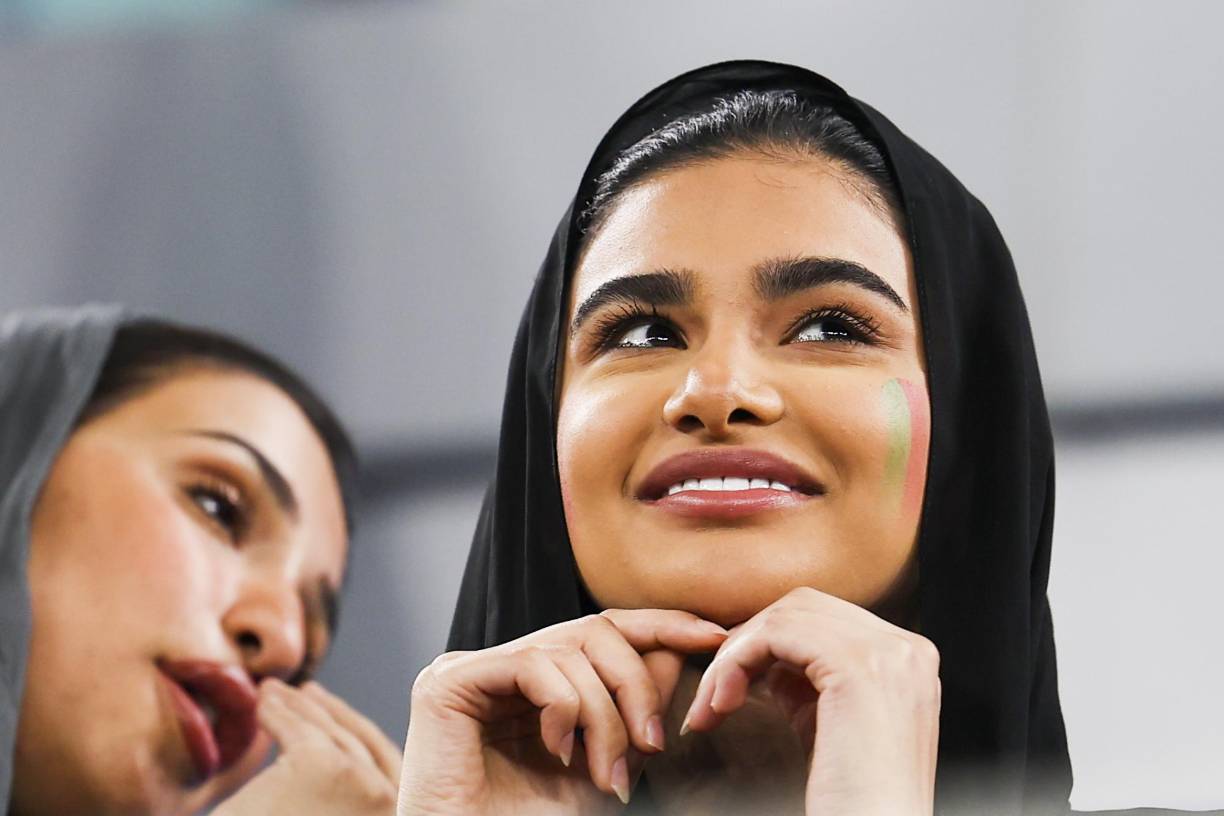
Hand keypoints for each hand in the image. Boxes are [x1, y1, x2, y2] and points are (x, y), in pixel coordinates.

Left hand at [214, 679, 401, 815]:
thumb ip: (345, 807)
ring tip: (275, 695)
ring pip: (333, 733)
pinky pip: (299, 726)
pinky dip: (278, 710)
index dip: (363, 743)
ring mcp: (363, 786)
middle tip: (309, 696)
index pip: (394, 774)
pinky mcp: (322, 767)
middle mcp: (395, 808)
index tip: (338, 720)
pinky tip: (264, 701)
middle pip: (368, 747)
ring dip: (301, 707)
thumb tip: (346, 770)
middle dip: (335, 717)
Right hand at [398, 609, 727, 814]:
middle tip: (652, 744)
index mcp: (536, 682)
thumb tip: (677, 655)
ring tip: (608, 773)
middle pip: (593, 631)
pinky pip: (532, 664)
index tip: (713, 637)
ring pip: (569, 648)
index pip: (604, 632)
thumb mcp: (602, 769)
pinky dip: (565, 707)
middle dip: (636, 682)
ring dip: (605, 713)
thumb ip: (633, 715)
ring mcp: (474, 671)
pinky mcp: (449, 682)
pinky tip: (561, 753)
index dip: (660, 626)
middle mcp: (503, 667)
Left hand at [681, 587, 939, 815]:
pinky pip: (775, 635)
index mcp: (909, 659)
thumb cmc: (849, 801)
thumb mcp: (829, 728)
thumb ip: (807, 683)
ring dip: (733, 658)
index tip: (730, 690)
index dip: (768, 644)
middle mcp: (907, 648)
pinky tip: (720, 705)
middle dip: (748, 644)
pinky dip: (736, 663)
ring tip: (711, 708)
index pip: (824, 618)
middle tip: (713, 697)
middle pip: (804, 607)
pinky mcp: (857, 667)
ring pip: (784, 618)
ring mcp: (888, 654)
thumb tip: (762, 656)